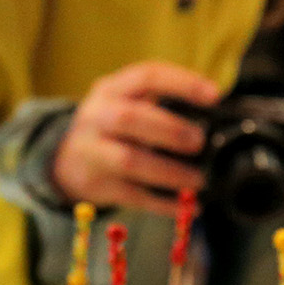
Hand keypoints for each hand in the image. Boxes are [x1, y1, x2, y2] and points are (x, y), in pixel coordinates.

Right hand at [52, 62, 215, 211]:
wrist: (67, 159)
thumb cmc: (113, 128)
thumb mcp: (126, 103)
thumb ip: (160, 103)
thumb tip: (216, 115)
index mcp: (112, 89)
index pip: (146, 77)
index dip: (182, 84)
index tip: (214, 96)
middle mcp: (97, 116)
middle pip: (130, 119)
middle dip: (170, 130)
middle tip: (200, 142)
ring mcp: (93, 151)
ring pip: (130, 160)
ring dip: (169, 171)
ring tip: (198, 180)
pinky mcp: (97, 184)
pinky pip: (133, 195)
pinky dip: (163, 203)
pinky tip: (187, 207)